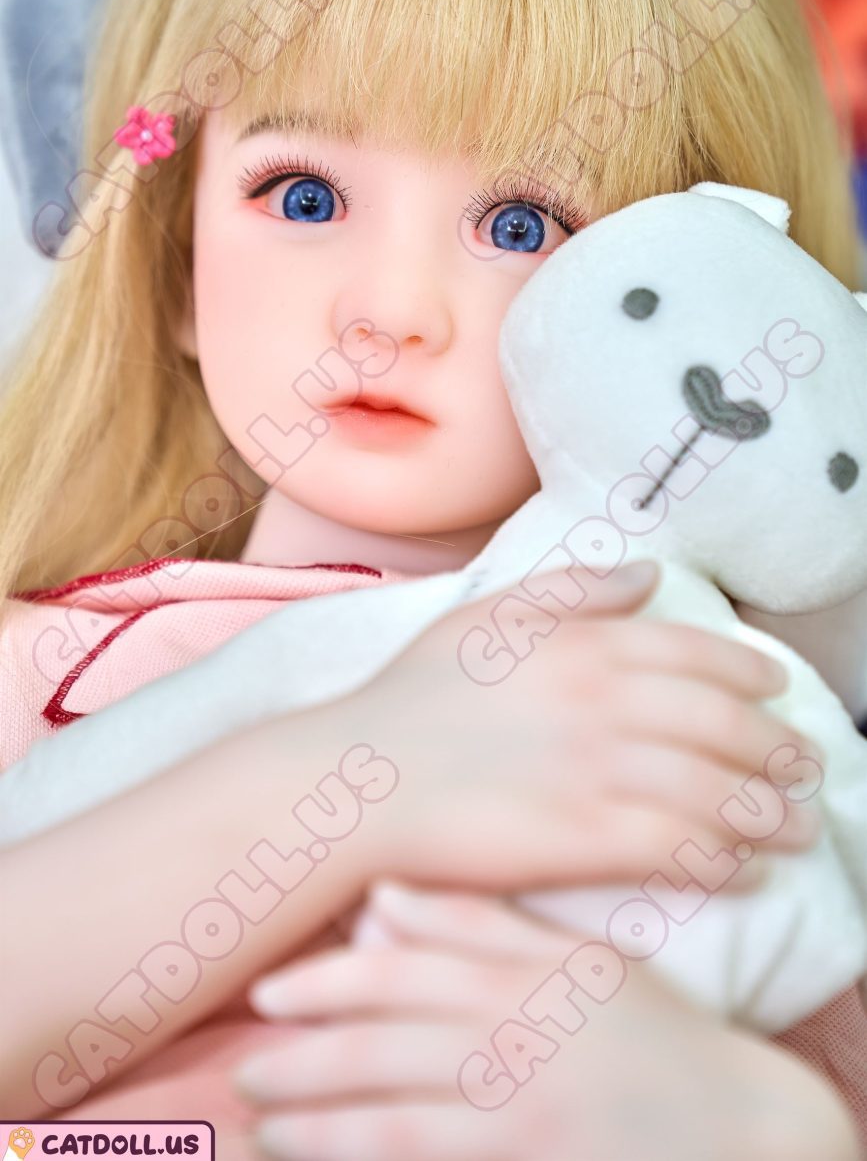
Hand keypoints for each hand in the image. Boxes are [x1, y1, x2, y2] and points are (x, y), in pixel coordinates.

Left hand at [233, 883, 858, 1160]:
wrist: (734, 1124)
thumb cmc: (646, 1027)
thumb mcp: (573, 956)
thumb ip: (480, 923)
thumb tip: (384, 896)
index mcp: (517, 979)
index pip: (401, 974)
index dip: (326, 984)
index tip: (269, 992)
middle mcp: (510, 1046)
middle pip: (382, 1054)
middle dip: (302, 1064)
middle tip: (246, 1074)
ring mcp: (518, 1120)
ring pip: (394, 1127)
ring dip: (318, 1130)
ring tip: (265, 1129)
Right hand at [356, 562, 820, 891]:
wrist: (359, 778)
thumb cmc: (414, 695)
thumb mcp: (486, 614)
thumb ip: (572, 588)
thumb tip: (648, 574)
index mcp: (584, 643)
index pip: (697, 653)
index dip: (749, 671)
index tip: (777, 689)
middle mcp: (605, 701)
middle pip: (724, 724)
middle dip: (778, 748)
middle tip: (807, 768)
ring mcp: (599, 772)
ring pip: (717, 790)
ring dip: (771, 811)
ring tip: (798, 826)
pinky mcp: (586, 841)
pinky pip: (681, 849)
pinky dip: (726, 858)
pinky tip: (748, 867)